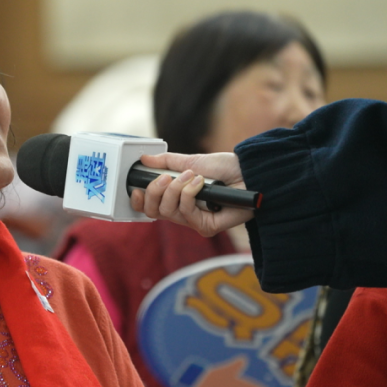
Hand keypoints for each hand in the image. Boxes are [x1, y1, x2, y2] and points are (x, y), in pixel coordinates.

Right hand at [129, 153, 253, 236]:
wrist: (250, 172)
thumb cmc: (227, 167)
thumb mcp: (192, 161)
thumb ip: (167, 162)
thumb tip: (144, 159)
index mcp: (177, 198)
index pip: (150, 207)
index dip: (139, 200)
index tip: (136, 187)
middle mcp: (184, 212)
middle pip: (154, 212)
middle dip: (154, 192)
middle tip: (165, 177)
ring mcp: (195, 221)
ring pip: (168, 212)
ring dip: (176, 189)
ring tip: (193, 176)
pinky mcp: (206, 227)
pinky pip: (186, 214)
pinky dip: (189, 194)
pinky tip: (200, 183)